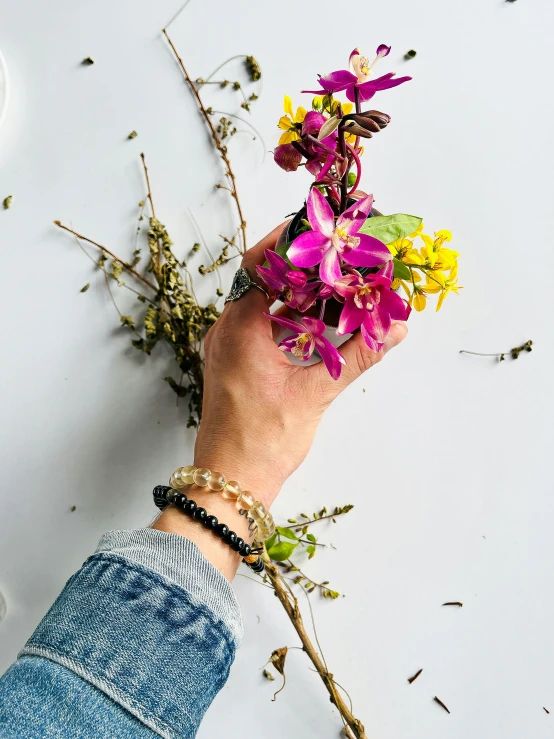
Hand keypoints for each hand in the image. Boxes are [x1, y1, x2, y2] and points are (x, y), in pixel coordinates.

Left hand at [195, 224, 407, 507]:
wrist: (229, 481)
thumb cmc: (262, 442)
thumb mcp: (316, 395)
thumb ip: (358, 358)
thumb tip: (393, 331)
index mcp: (239, 328)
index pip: (260, 264)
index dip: (289, 239)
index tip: (319, 224)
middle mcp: (226, 330)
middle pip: (258, 277)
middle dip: (296, 260)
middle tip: (333, 250)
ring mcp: (226, 346)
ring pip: (257, 299)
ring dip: (290, 287)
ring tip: (327, 278)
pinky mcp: (232, 361)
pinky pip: (255, 322)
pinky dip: (282, 312)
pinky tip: (311, 319)